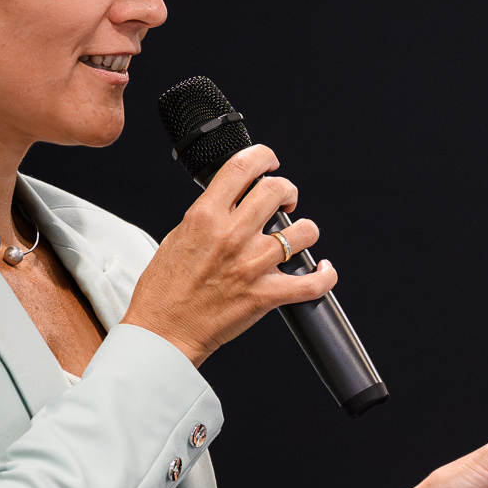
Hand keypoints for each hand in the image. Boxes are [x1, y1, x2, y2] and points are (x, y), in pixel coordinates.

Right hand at [123, 145, 334, 365]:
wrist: (163, 330)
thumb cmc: (165, 289)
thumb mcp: (177, 236)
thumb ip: (208, 215)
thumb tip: (232, 200)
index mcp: (205, 216)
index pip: (241, 167)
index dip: (264, 157)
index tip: (270, 163)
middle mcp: (231, 236)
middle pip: (277, 190)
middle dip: (288, 191)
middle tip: (286, 201)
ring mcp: (251, 265)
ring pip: (303, 231)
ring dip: (305, 231)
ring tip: (297, 238)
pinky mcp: (265, 295)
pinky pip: (312, 283)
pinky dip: (324, 276)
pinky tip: (321, 270)